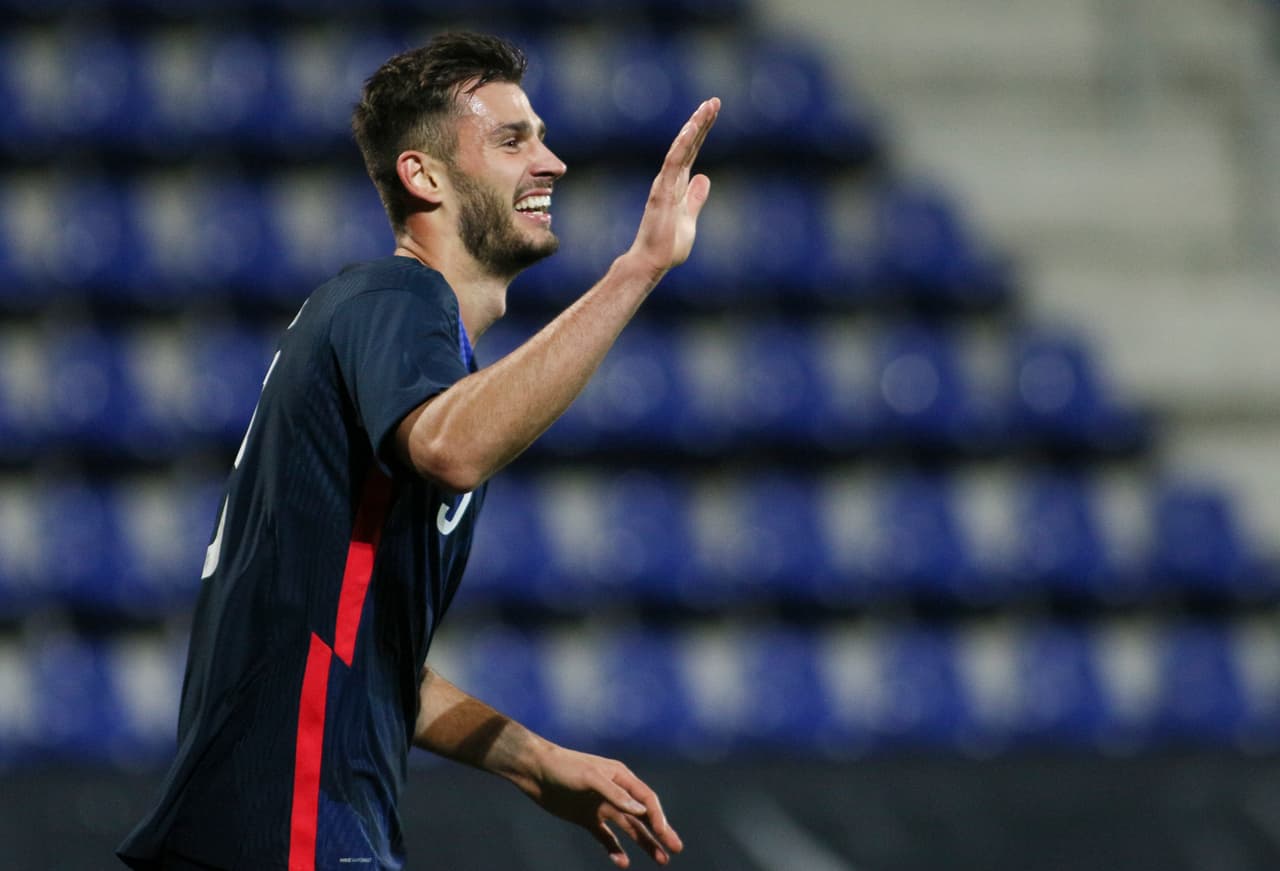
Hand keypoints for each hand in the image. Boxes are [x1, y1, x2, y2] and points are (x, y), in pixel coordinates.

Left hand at [518, 743, 683, 866]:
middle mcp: (615, 792)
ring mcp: (601, 806)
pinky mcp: (587, 818)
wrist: (534, 770)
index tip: (665, 835)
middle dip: (661, 832)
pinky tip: (623, 862)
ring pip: (629, 828)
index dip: (658, 818)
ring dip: (645, 843)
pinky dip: (615, 850)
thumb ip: (615, 794)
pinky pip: (606, 837)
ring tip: (661, 860)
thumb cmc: (563, 767)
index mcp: (620, 777)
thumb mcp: (590, 777)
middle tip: (676, 849)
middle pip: (643, 816)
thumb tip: (642, 810)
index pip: (646, 800)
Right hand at [628, 97, 720, 279]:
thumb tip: (704, 178)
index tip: (712, 111)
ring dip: (693, 128)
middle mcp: (670, 179)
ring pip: (680, 149)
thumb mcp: (690, 218)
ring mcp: (664, 184)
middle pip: (687, 145)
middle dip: (700, 122)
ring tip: (705, 108)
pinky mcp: (662, 192)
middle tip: (713, 101)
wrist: (652, 262)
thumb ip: (696, 198)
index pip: (691, 152)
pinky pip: (672, 164)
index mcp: (677, 184)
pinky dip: (681, 146)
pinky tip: (691, 130)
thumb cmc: (667, 244)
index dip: (702, 131)